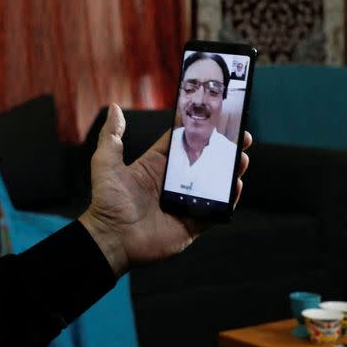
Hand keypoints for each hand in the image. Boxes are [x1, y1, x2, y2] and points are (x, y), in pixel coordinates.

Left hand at [78, 104, 251, 275]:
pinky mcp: (193, 223)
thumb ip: (111, 135)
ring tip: (241, 157)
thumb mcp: (105, 162)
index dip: (199, 128)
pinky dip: (228, 198)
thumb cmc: (106, 200)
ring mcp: (185, 201)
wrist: (111, 239)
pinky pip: (216, 209)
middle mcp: (172, 181)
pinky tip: (236, 185)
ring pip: (215, 182)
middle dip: (224, 148)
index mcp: (156, 164)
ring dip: (230, 170)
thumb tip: (114, 107)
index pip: (182, 141)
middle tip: (241, 135)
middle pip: (205, 160)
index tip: (217, 114)